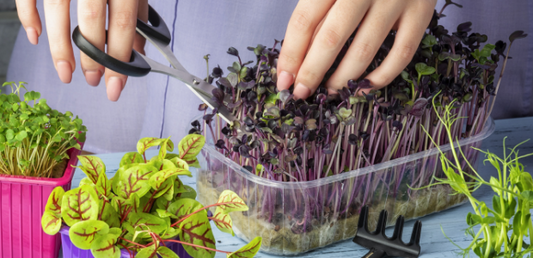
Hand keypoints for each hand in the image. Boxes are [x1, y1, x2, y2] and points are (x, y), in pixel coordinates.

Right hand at [15, 0, 148, 100]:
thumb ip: (137, 14)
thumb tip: (138, 51)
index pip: (122, 25)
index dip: (118, 59)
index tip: (115, 88)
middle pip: (89, 22)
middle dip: (91, 58)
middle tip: (93, 80)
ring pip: (56, 12)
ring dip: (59, 48)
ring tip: (66, 73)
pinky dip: (27, 17)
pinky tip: (35, 38)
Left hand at [277, 0, 436, 98]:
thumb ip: (316, 11)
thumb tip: (296, 59)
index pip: (305, 20)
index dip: (291, 54)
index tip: (283, 79)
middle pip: (331, 38)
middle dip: (311, 72)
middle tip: (301, 93)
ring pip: (364, 50)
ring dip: (342, 79)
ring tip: (328, 92)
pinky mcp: (422, 12)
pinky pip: (401, 54)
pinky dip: (381, 78)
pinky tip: (362, 89)